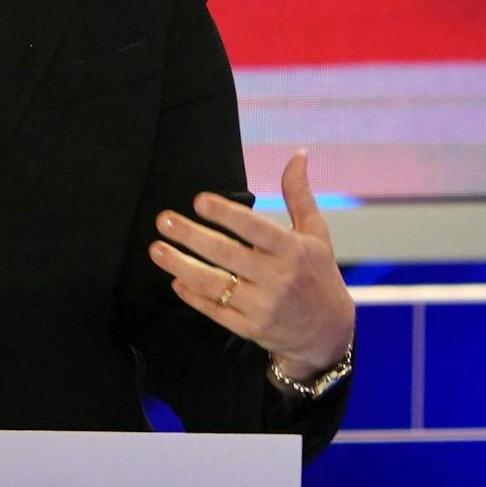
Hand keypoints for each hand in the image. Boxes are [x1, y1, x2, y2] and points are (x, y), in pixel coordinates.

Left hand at [147, 149, 353, 380]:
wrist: (329, 332)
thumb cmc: (318, 273)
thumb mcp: (315, 233)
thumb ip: (299, 194)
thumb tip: (298, 154)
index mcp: (292, 250)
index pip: (255, 229)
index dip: (226, 214)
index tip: (198, 200)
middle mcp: (278, 278)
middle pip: (227, 254)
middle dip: (191, 236)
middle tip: (163, 220)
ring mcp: (264, 306)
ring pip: (216, 285)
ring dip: (181, 266)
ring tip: (156, 249)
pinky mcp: (251, 329)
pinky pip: (217, 312)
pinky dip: (194, 297)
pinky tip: (175, 281)